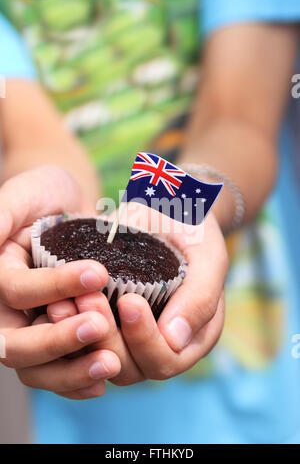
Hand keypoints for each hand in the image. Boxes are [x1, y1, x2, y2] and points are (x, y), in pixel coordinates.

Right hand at [0, 165, 120, 397]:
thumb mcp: (20, 196)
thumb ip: (0, 217)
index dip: (52, 287)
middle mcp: (9, 310)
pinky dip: (78, 380)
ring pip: (36, 368)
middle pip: (16, 345)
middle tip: (98, 326)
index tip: (98, 272)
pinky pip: (59, 370)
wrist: (70, 207)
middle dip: (56, 340)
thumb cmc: (43, 195)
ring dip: (71, 370)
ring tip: (110, 364)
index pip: (14, 292)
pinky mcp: (58, 335)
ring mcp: (33, 326)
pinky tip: (103, 381)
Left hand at [48, 205, 227, 384]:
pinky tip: (55, 301)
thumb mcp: (208, 257)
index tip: (129, 301)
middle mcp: (160, 344)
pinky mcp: (106, 321)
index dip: (145, 340)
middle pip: (130, 367)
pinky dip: (68, 326)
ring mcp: (130, 336)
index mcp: (192, 337)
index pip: (166, 360)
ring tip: (63, 303)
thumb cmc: (194, 233)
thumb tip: (174, 339)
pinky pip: (83, 339)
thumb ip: (200, 298)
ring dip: (80, 336)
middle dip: (107, 337)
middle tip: (88, 299)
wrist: (168, 212)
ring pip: (100, 358)